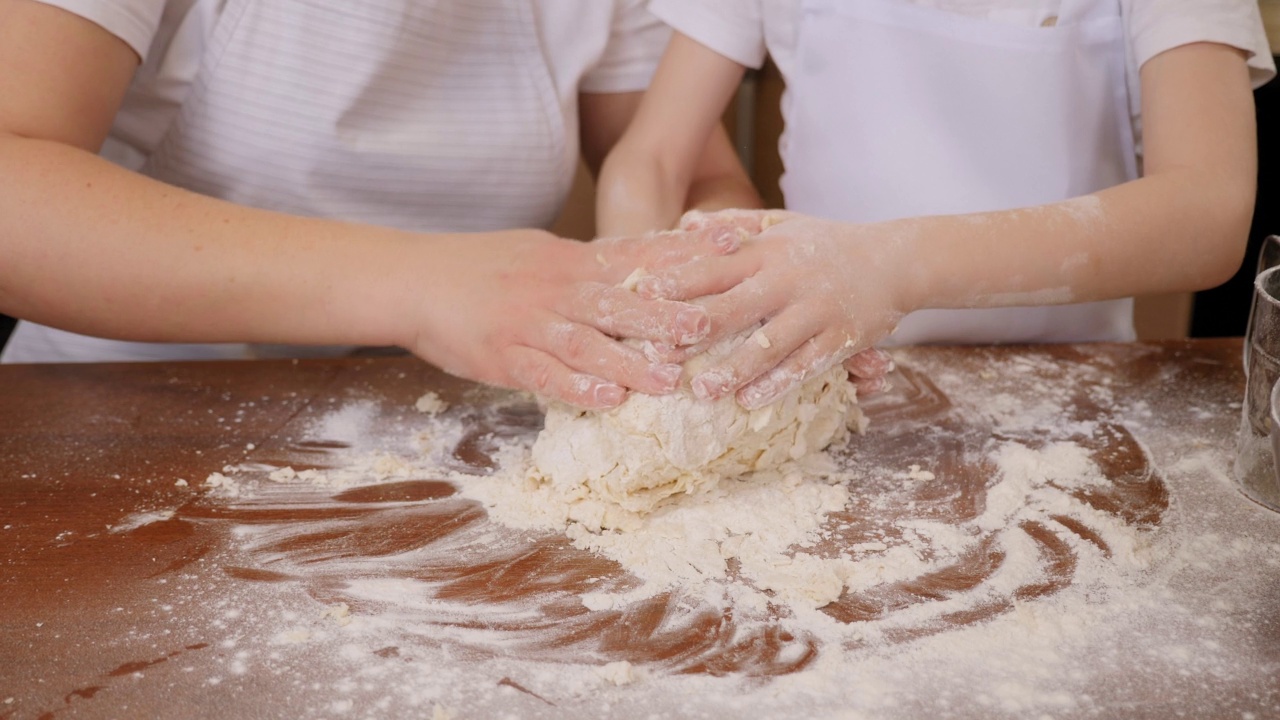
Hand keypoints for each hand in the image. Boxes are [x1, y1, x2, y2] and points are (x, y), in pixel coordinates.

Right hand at [405, 228, 739, 409]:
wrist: (414, 279)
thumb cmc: (480, 267)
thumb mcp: (541, 253)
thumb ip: (589, 265)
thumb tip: (638, 268)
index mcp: (571, 261)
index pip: (636, 255)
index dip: (683, 254)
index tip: (730, 248)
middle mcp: (557, 288)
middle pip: (620, 301)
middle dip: (665, 315)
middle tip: (709, 327)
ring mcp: (530, 321)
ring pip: (588, 342)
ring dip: (630, 361)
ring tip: (668, 379)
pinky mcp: (504, 355)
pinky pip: (546, 373)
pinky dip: (578, 388)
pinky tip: (609, 403)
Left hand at [636, 210, 908, 408]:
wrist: (897, 258)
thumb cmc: (827, 242)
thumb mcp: (781, 223)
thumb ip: (733, 225)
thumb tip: (683, 224)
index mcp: (768, 251)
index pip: (715, 266)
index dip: (680, 281)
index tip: (645, 295)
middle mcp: (788, 279)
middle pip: (734, 307)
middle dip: (695, 332)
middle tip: (658, 353)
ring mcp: (816, 309)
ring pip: (769, 344)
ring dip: (733, 369)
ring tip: (701, 391)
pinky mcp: (841, 337)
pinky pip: (806, 363)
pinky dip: (779, 383)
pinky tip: (751, 401)